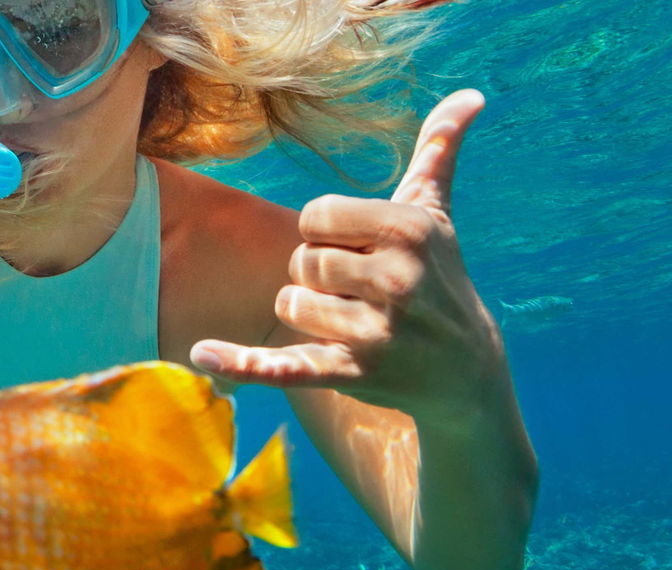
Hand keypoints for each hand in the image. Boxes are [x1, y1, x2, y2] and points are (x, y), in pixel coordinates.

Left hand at [190, 89, 508, 429]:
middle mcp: (397, 278)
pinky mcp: (353, 374)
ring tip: (353, 322)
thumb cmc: (439, 276)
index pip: (314, 216)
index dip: (326, 234)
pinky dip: (242, 364)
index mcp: (408, 230)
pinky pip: (285, 364)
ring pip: (289, 304)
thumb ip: (437, 151)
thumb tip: (469, 94)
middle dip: (318, 276)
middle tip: (359, 292)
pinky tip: (202, 355)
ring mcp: (377, 331)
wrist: (466, 370)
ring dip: (308, 313)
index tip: (360, 251)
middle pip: (300, 261)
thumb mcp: (436, 214)